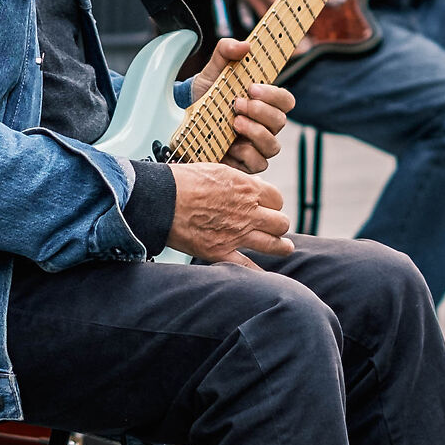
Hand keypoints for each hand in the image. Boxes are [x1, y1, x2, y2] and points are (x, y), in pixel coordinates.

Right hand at [166, 162, 293, 265]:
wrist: (160, 199)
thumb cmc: (183, 181)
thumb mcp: (216, 170)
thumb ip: (238, 181)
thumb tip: (252, 186)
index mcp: (247, 189)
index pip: (277, 199)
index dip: (273, 204)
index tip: (267, 207)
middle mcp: (248, 212)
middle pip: (281, 222)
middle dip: (279, 224)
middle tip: (273, 227)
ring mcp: (237, 234)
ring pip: (275, 244)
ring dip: (281, 246)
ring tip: (284, 247)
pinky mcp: (220, 252)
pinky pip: (248, 266)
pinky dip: (258, 272)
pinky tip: (263, 275)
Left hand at [187, 37, 294, 174]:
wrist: (182, 118)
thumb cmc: (205, 94)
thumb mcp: (212, 70)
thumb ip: (226, 51)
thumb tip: (245, 45)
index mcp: (263, 103)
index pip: (285, 100)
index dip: (274, 95)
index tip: (252, 87)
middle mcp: (264, 125)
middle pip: (280, 121)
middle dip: (260, 112)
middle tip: (237, 104)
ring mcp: (256, 146)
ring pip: (273, 145)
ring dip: (256, 132)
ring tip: (234, 123)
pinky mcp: (245, 164)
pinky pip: (258, 164)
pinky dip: (246, 155)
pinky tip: (230, 145)